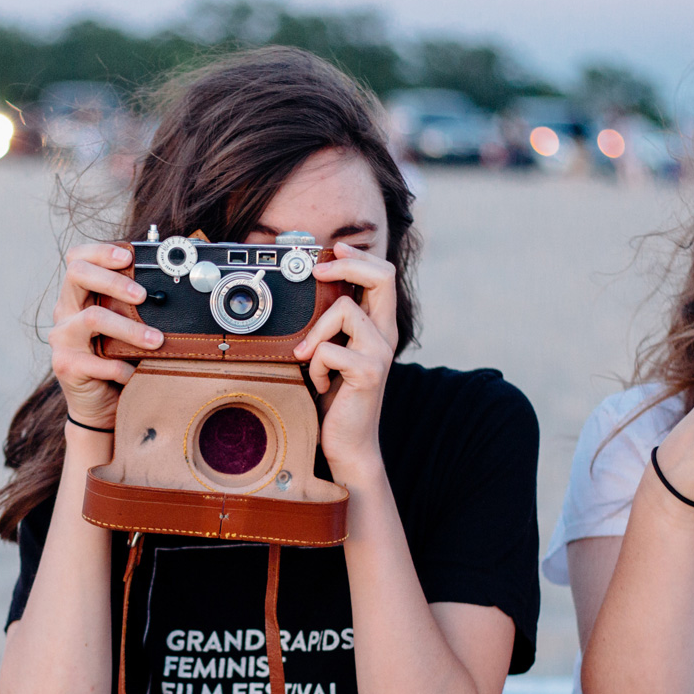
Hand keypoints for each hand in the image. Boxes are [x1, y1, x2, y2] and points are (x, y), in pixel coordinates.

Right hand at [46, 242, 161, 428]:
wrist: (100, 406)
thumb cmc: (116, 360)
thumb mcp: (125, 328)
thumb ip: (133, 308)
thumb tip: (171, 289)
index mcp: (78, 296)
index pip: (78, 259)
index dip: (100, 251)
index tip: (128, 257)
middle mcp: (65, 312)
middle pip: (78, 275)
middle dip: (113, 280)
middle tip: (142, 296)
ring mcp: (62, 338)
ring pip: (92, 318)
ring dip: (129, 328)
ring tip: (156, 339)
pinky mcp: (65, 365)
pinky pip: (96, 361)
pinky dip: (122, 367)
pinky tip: (136, 373)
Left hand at [294, 242, 397, 482]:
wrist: (347, 444)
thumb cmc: (334, 400)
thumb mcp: (331, 354)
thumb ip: (330, 327)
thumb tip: (307, 294)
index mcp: (378, 327)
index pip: (383, 275)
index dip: (359, 256)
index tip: (334, 249)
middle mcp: (385, 336)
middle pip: (381, 277)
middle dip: (347, 264)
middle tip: (317, 271)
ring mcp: (380, 353)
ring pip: (345, 310)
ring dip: (316, 333)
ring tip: (309, 360)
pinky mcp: (368, 372)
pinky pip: (329, 349)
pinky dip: (314, 366)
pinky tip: (318, 384)